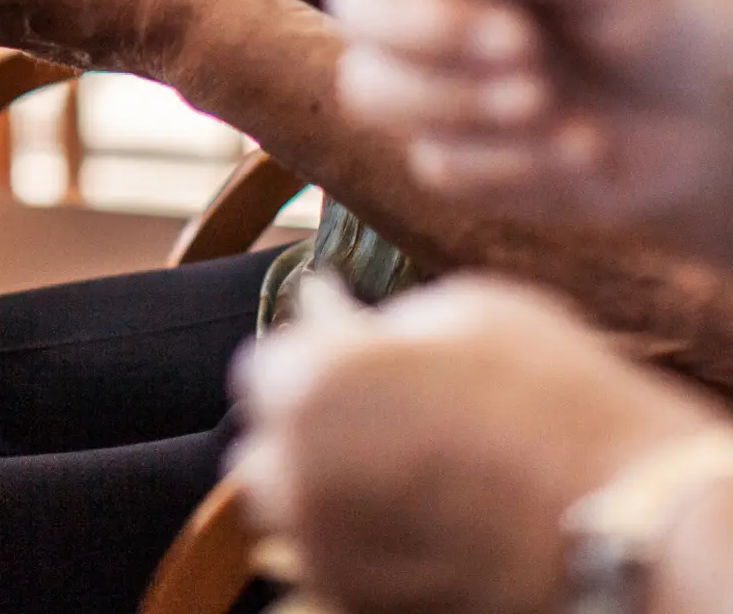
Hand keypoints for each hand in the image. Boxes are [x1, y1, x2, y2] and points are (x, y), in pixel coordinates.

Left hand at [235, 276, 717, 613]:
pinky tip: (414, 517)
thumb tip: (332, 309)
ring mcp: (329, 549)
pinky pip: (330, 560)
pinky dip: (355, 536)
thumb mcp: (465, 313)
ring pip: (290, 510)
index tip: (343, 356)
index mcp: (308, 382)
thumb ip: (381, 317)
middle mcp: (298, 471)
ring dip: (319, 483)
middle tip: (367, 412)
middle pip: (264, 443)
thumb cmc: (554, 404)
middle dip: (303, 425)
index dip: (307, 358)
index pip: (262, 368)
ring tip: (390, 469)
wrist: (631, 524)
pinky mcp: (363, 601)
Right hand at [319, 0, 732, 260]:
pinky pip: (435, 162)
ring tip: (550, 103)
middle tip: (524, 44)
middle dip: (430, 28)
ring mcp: (425, 74)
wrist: (716, 122)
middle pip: (351, 1)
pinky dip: (515, 161)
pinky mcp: (450, 150)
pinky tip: (581, 146)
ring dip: (461, 102)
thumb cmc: (661, 10)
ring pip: (368, 88)